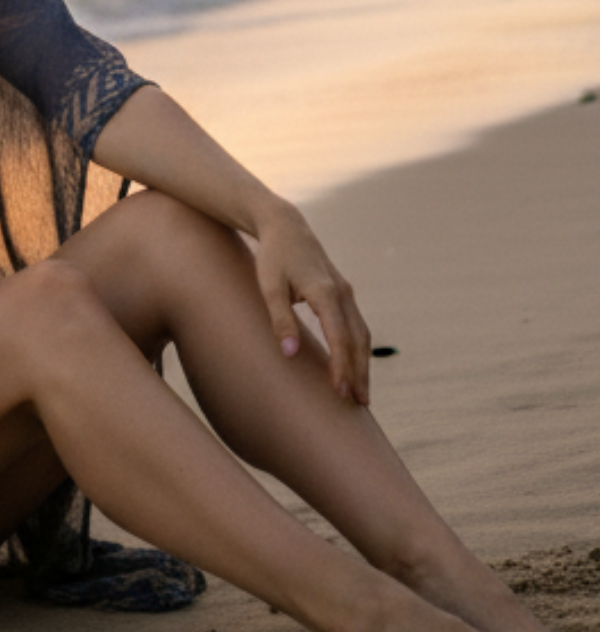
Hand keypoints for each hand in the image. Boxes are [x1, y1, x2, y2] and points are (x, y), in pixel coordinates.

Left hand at [250, 202, 372, 405]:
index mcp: (324, 291)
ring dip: (363, 364)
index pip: (339, 336)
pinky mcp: (343, 294)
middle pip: (357, 339)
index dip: (341, 365)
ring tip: (361, 394)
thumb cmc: (273, 257)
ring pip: (361, 334)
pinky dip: (359, 349)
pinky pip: (356, 326)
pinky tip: (355, 367)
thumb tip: (291, 354)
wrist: (285, 227)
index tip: (340, 391)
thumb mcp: (269, 287)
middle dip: (359, 372)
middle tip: (359, 404)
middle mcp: (341, 292)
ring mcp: (345, 292)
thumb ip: (280, 320)